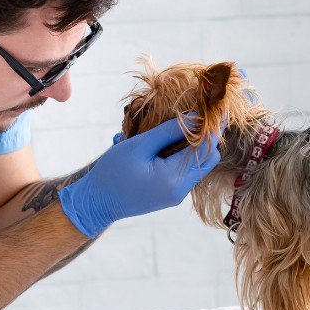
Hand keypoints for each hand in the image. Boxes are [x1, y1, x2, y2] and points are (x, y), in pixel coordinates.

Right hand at [58, 114, 220, 237]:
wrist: (96, 203)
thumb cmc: (112, 172)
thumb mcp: (139, 146)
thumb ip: (169, 131)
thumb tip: (195, 116)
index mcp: (174, 178)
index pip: (205, 148)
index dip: (212, 126)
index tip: (214, 107)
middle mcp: (180, 190)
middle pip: (208, 158)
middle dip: (205, 136)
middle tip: (196, 115)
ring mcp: (176, 194)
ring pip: (198, 165)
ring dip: (194, 145)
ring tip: (180, 126)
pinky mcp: (170, 195)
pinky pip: (186, 172)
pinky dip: (183, 156)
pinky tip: (168, 142)